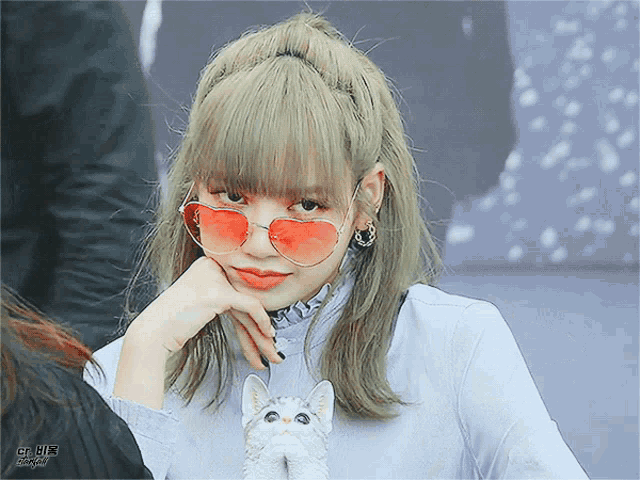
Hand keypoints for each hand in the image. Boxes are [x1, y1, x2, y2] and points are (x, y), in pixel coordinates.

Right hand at [130, 256, 281, 369]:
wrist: (153, 333)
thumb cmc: (172, 323)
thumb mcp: (203, 304)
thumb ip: (226, 302)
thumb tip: (253, 314)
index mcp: (208, 265)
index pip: (238, 290)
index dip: (253, 315)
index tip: (264, 333)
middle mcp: (212, 267)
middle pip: (244, 299)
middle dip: (259, 328)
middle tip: (271, 345)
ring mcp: (216, 278)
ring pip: (250, 306)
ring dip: (262, 335)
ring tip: (273, 352)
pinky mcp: (219, 292)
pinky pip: (251, 306)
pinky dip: (262, 322)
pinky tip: (267, 336)